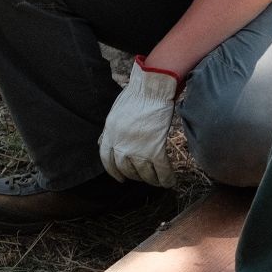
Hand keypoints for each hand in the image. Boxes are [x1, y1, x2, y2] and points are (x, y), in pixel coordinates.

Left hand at [98, 57, 178, 187]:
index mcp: (110, 135)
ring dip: (151, 180)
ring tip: (157, 182)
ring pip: (144, 174)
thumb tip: (102, 142)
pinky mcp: (155, 150)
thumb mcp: (114, 114)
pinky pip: (161, 171)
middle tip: (142, 178)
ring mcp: (137, 149)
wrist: (151, 90)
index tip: (120, 178)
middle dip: (135, 176)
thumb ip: (109, 131)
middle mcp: (121, 145)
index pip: (107, 161)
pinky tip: (170, 182)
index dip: (114, 172)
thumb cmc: (136, 97)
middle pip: (126, 169)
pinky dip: (166, 178)